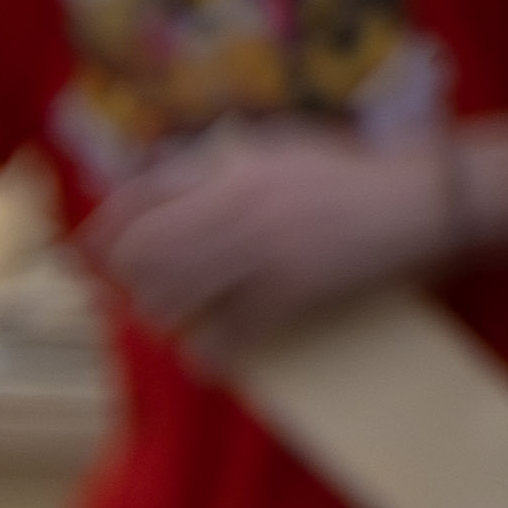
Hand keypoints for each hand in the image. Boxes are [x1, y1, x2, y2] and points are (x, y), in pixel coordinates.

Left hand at [88, 124, 457, 348]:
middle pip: (141, 256)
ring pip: (171, 299)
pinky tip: (208, 359)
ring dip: (162, 319)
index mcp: (229, 169)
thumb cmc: (344, 174)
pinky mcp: (288, 295)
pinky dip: (207, 356)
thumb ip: (214, 163)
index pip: (136, 200)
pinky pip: (223, 338)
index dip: (102, 233)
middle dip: (130, 282)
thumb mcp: (274, 148)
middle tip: (139, 295)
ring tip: (174, 322)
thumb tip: (146, 183)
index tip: (89, 255)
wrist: (418, 201)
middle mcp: (236, 207)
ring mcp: (260, 253)